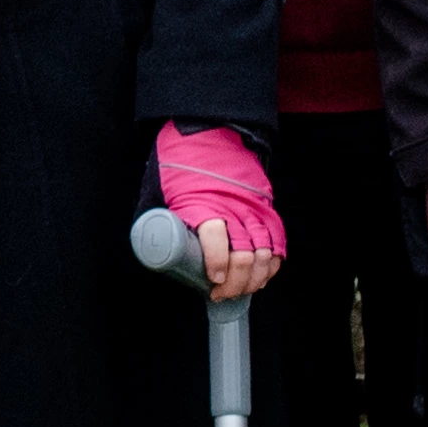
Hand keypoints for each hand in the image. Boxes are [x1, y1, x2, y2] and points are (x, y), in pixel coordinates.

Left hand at [152, 125, 287, 303]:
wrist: (214, 132)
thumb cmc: (184, 164)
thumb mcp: (162, 188)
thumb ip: (158, 216)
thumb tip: (150, 247)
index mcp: (205, 200)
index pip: (216, 234)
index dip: (218, 261)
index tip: (214, 280)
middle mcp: (234, 205)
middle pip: (244, 252)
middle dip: (236, 282)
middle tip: (222, 294)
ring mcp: (255, 207)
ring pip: (264, 251)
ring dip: (255, 278)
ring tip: (241, 290)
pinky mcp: (267, 207)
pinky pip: (277, 240)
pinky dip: (272, 263)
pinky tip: (262, 276)